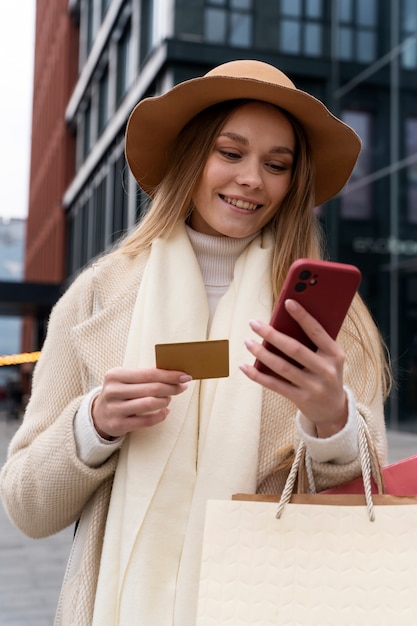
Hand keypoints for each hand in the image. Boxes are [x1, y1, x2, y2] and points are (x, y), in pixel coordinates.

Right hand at [91, 367, 191, 438]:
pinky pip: (147, 421)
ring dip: (166, 401)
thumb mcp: (126, 380)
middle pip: (152, 388)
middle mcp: (113, 391)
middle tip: (182, 387)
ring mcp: (114, 409)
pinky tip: (165, 411)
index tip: (185, 376)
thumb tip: (175, 373)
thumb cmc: (120, 393)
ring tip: (169, 399)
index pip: (149, 373)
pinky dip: (160, 415)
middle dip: (171, 387)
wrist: (99, 415)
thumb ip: (146, 375)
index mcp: (115, 375)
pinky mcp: (118, 425)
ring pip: (150, 404)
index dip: (170, 375)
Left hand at [240, 299, 347, 436]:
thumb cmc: (326, 373)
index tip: (287, 302)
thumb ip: (313, 342)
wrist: (334, 409)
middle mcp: (326, 371)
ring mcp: (313, 387)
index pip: (317, 331)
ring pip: (282, 367)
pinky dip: (257, 375)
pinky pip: (275, 385)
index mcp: (335, 354)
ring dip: (261, 354)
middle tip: (254, 323)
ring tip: (247, 342)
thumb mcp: (329, 357)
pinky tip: (244, 366)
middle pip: (294, 349)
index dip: (303, 316)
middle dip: (272, 335)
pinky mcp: (300, 399)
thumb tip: (284, 321)